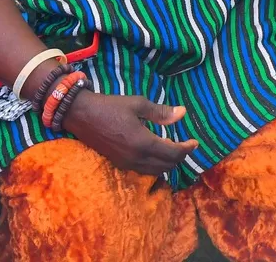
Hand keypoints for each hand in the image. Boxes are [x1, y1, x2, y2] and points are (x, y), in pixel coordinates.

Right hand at [61, 92, 197, 177]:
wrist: (81, 115)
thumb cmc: (110, 106)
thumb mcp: (137, 104)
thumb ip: (161, 112)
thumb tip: (182, 113)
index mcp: (143, 142)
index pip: (173, 153)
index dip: (187, 149)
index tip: (194, 142)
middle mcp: (136, 158)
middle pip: (167, 166)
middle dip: (179, 157)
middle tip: (185, 146)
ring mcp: (127, 163)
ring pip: (155, 171)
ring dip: (168, 163)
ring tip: (173, 150)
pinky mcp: (119, 164)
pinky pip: (144, 171)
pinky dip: (155, 166)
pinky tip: (156, 154)